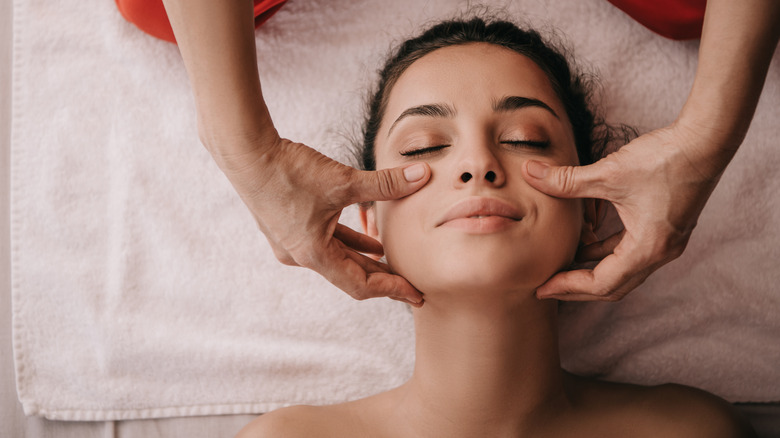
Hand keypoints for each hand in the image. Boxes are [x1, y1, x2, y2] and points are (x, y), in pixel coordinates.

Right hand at [213, 136, 430, 305]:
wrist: (246, 152)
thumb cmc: (289, 170)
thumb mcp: (344, 180)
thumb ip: (387, 183)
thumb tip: (423, 175)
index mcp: (313, 254)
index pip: (360, 284)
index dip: (391, 289)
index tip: (416, 293)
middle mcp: (301, 255)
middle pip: (350, 276)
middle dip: (383, 280)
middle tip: (412, 287)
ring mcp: (291, 243)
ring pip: (338, 258)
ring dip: (366, 260)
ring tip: (394, 264)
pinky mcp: (288, 226)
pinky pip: (326, 242)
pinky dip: (349, 242)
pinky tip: (370, 240)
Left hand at [522, 122, 729, 300]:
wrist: (705, 140)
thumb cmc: (663, 158)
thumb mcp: (608, 173)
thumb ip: (566, 180)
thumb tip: (529, 172)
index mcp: (647, 249)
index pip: (601, 284)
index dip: (568, 287)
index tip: (541, 287)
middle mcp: (660, 253)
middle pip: (613, 286)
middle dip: (577, 287)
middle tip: (545, 285)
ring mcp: (665, 243)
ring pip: (622, 270)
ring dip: (591, 268)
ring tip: (560, 263)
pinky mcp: (665, 229)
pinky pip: (630, 251)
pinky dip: (606, 251)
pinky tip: (586, 240)